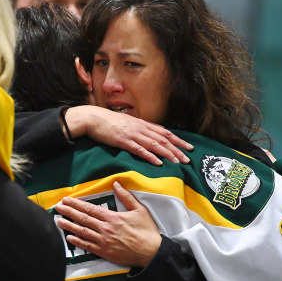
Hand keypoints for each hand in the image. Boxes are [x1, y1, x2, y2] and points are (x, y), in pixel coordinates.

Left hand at [54, 182, 161, 266]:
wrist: (151, 253)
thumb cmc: (146, 231)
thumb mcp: (139, 210)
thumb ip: (126, 196)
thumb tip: (116, 183)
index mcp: (112, 217)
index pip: (90, 208)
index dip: (76, 203)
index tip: (67, 200)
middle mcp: (105, 228)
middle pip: (82, 218)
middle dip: (68, 212)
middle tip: (58, 207)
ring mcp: (103, 241)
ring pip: (82, 231)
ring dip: (69, 225)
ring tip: (58, 220)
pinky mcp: (104, 252)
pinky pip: (87, 246)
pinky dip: (77, 241)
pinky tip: (68, 237)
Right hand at [64, 105, 192, 165]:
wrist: (93, 118)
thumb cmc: (108, 121)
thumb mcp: (126, 122)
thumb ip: (138, 128)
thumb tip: (147, 135)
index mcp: (142, 123)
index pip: (164, 132)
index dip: (177, 140)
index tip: (188, 147)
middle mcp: (140, 128)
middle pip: (163, 139)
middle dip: (177, 149)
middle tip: (188, 159)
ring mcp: (132, 134)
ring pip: (155, 144)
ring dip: (168, 153)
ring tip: (178, 162)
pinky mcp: (123, 141)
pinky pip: (139, 150)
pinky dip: (150, 156)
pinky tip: (158, 162)